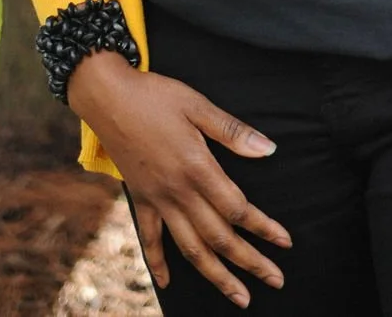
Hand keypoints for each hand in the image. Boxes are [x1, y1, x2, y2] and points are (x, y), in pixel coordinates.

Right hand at [67, 50, 291, 307]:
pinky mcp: (139, 198)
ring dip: (217, 275)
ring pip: (191, 248)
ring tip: (239, 296)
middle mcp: (178, 191)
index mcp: (197, 167)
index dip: (264, 227)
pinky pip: (150, 238)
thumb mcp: (198, 105)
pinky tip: (167, 283)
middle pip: (219, 237)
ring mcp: (157, 199)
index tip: (285, 241)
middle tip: (276, 280)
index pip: (237, 209)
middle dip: (250, 261)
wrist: (106, 96)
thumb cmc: (155, 95)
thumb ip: (233, 132)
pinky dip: (159, 262)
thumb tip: (269, 150)